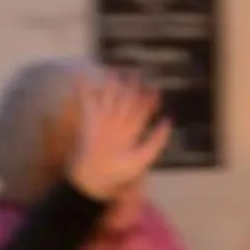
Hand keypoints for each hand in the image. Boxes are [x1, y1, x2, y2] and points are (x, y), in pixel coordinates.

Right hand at [66, 74, 171, 202]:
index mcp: (132, 131)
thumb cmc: (119, 171)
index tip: (155, 90)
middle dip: (131, 87)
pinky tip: (80, 76)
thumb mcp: (145, 156)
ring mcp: (104, 121)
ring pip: (109, 98)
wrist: (96, 178)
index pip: (142, 111)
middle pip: (126, 101)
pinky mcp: (90, 120)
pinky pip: (87, 101)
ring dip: (111, 84)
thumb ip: (158, 139)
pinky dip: (83, 89)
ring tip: (114, 70)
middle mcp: (118, 123)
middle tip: (136, 73)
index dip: (149, 100)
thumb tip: (168, 119)